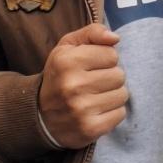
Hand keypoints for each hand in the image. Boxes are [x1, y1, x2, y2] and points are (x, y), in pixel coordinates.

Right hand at [37, 20, 128, 144]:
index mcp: (66, 61)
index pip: (112, 54)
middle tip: (93, 84)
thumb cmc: (60, 76)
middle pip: (119, 75)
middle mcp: (72, 85)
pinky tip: (96, 111)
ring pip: (122, 95)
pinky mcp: (90, 129)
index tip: (91, 67)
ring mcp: (81, 109)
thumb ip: (92, 33)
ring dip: (112, 95)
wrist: (40, 116)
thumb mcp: (68, 47)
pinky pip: (120, 114)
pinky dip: (112, 112)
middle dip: (109, 77)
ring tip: (95, 97)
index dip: (104, 59)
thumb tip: (115, 38)